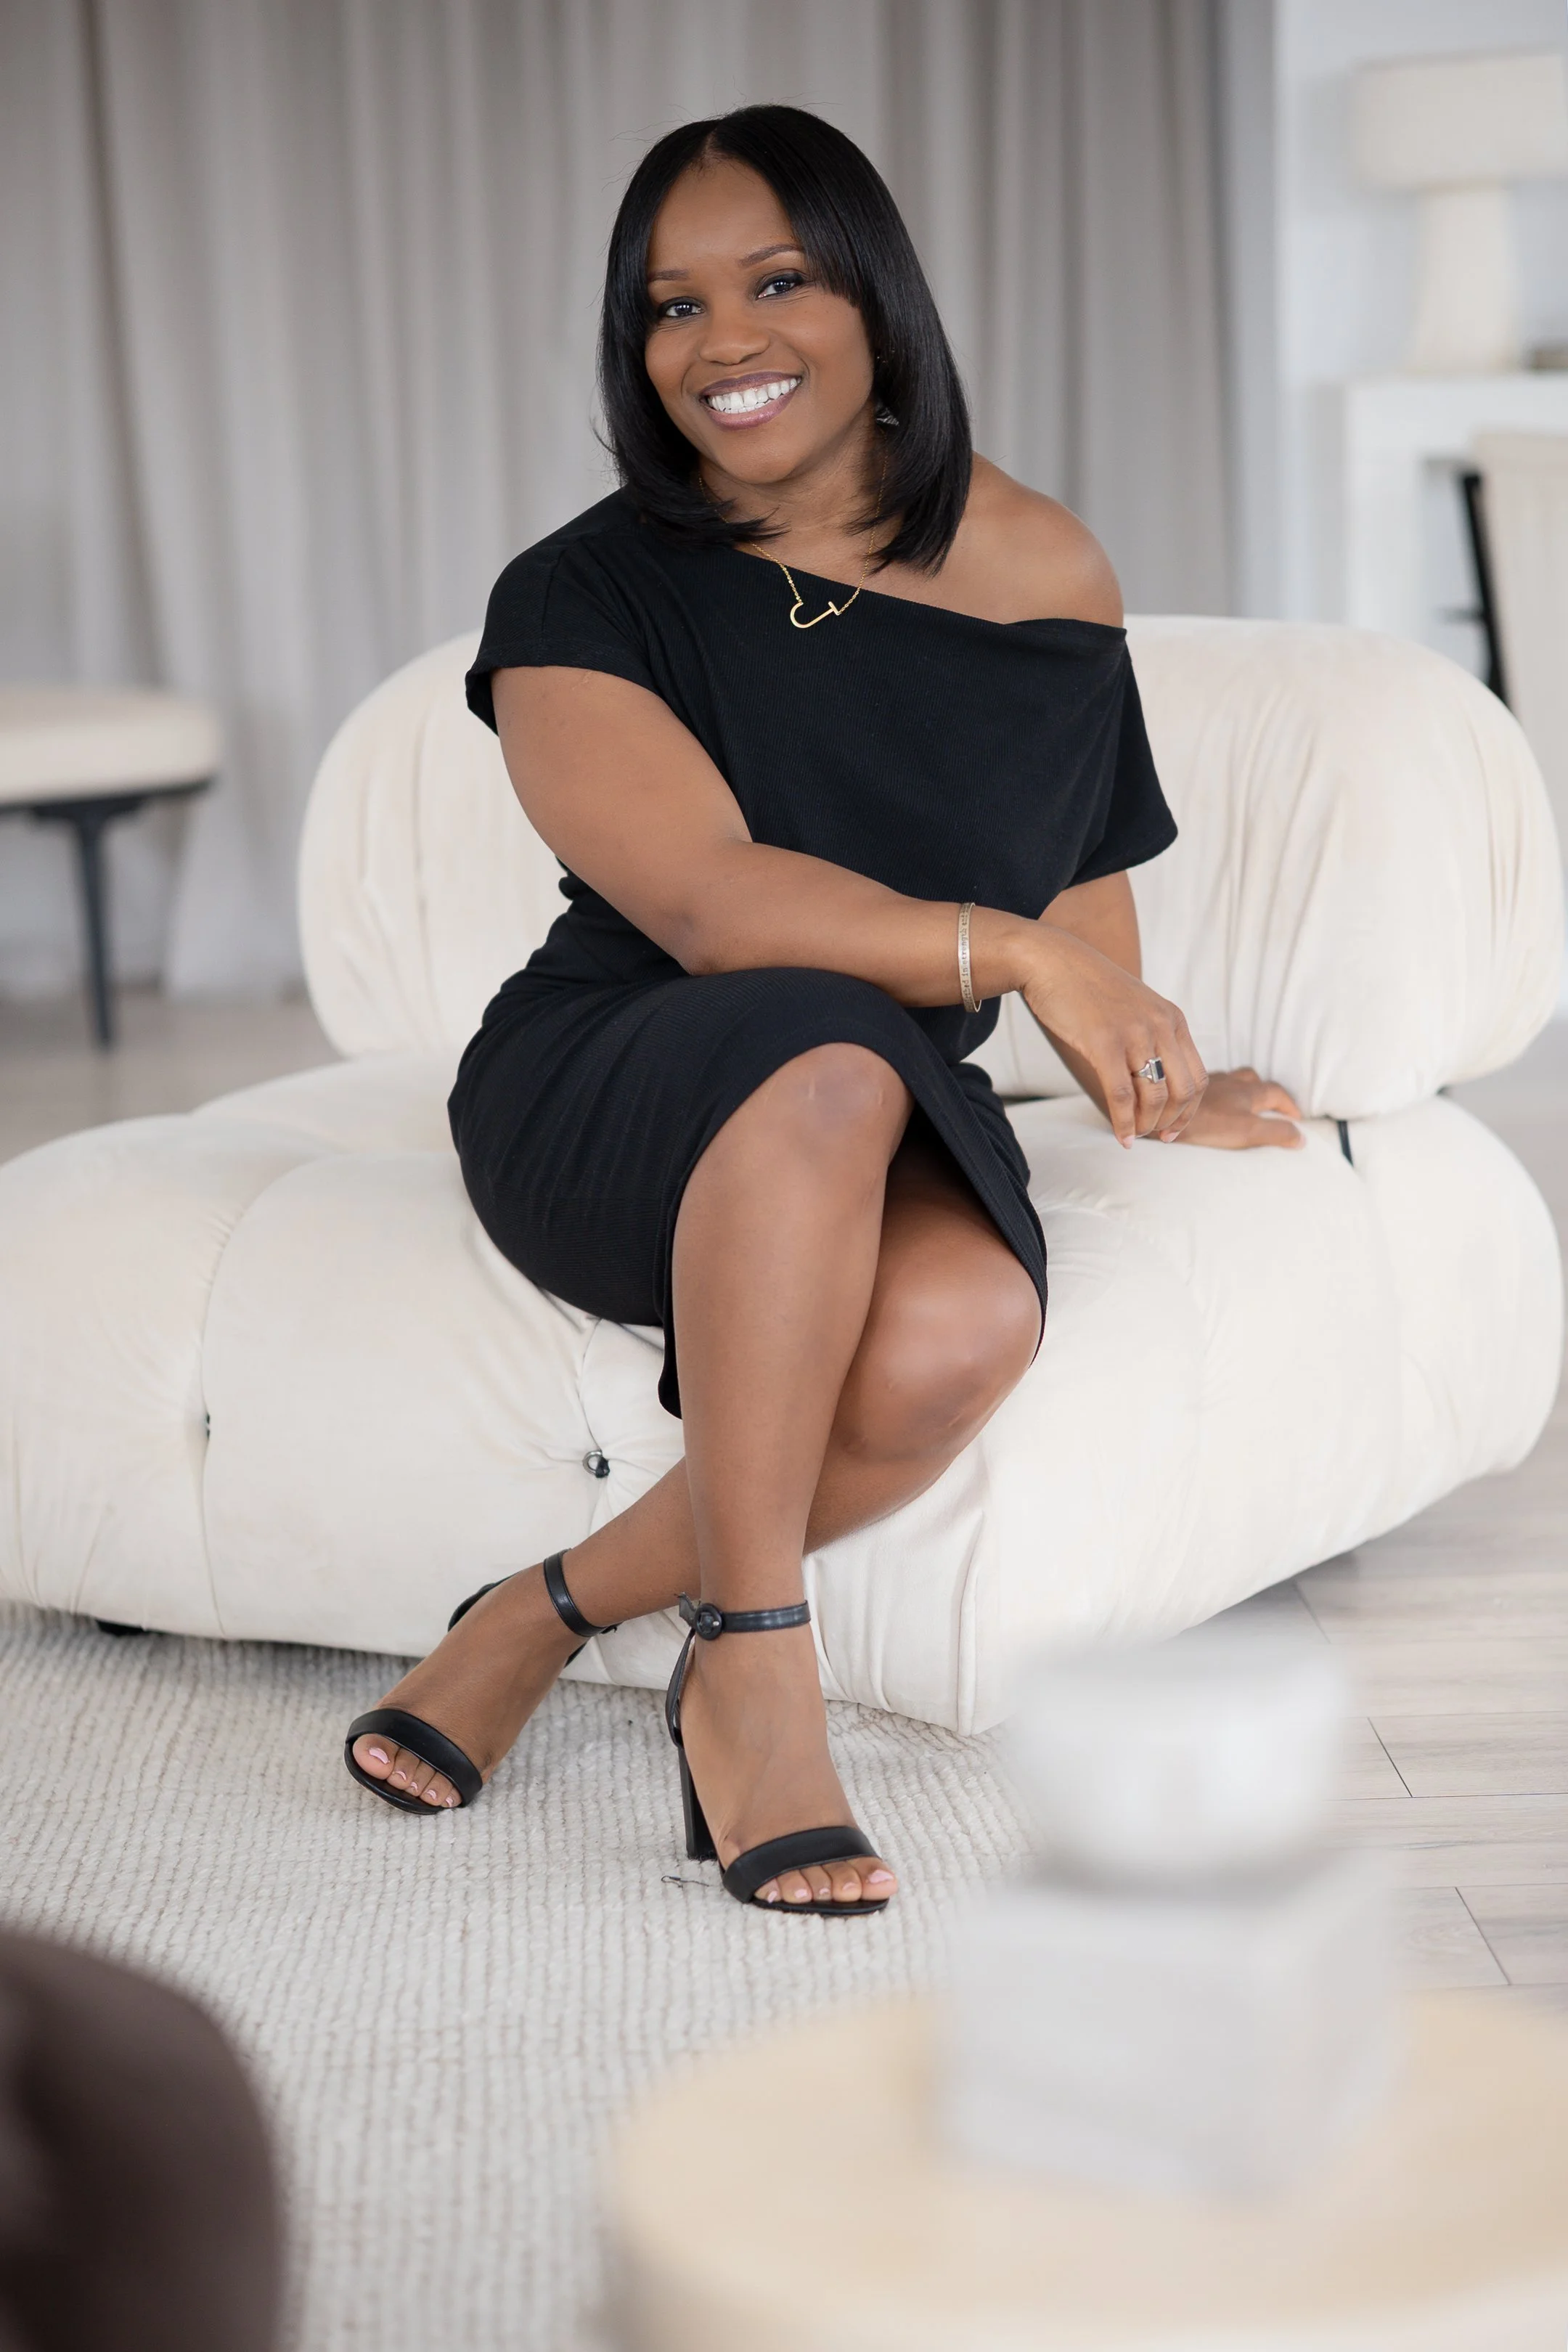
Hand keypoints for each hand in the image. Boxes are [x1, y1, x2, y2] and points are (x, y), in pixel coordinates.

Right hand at [1019, 929, 1206, 1147]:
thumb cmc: (1087, 989)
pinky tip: (1121, 1136)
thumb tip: (1152, 1081)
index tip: (1173, 1130)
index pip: (1198, 1076)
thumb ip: (1150, 1038)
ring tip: (1135, 1135)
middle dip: (1172, 1122)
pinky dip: (1123, 1123)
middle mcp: (1161, 1026)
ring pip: (1154, 1097)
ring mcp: (1134, 1034)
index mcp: (1172, 1019)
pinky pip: (1121, 1095)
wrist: (1052, 961)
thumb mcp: (1134, 1009)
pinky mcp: (1104, 1043)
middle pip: (1183, 1091)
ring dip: (1147, 1125)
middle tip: (1155, 1137)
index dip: (1189, 1111)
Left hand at [1175, 1067, 1303, 1150]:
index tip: (1296, 1118)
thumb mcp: (1248, 1131)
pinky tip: (1208, 1105)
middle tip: (1269, 1106)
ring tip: (1239, 1103)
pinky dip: (1216, 1094)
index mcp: (1247, 1091)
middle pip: (1253, 1079)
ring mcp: (1207, 1084)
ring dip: (1239, 1089)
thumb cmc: (1207, 1123)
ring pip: (1229, 1080)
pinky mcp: (1187, 1090)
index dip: (1289, 1105)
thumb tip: (1301, 1138)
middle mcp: (1229, 1081)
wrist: (1164, 1115)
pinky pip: (1207, 1087)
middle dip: (1264, 1090)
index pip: (1277, 1092)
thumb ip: (1276, 1133)